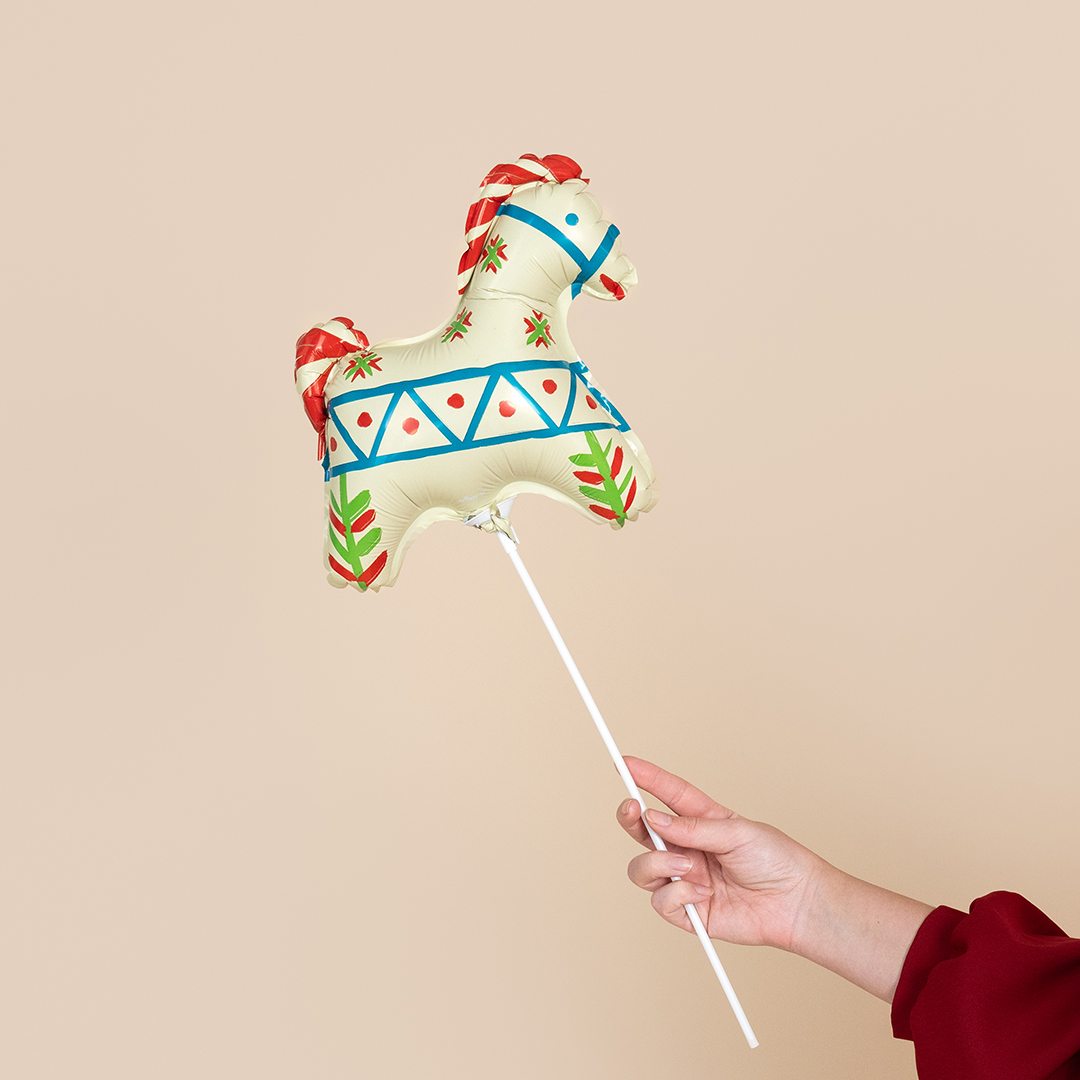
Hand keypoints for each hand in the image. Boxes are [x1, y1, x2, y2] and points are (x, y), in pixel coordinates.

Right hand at [617, 756, 823, 950]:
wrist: (797, 904)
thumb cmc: (777, 860)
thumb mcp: (737, 832)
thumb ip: (693, 828)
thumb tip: (654, 819)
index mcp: (702, 821)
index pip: (667, 795)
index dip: (645, 777)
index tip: (623, 762)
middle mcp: (688, 848)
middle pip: (642, 831)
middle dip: (630, 818)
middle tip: (633, 810)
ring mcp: (686, 879)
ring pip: (642, 867)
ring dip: (658, 863)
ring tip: (687, 866)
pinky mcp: (688, 910)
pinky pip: (661, 900)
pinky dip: (678, 894)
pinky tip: (703, 894)